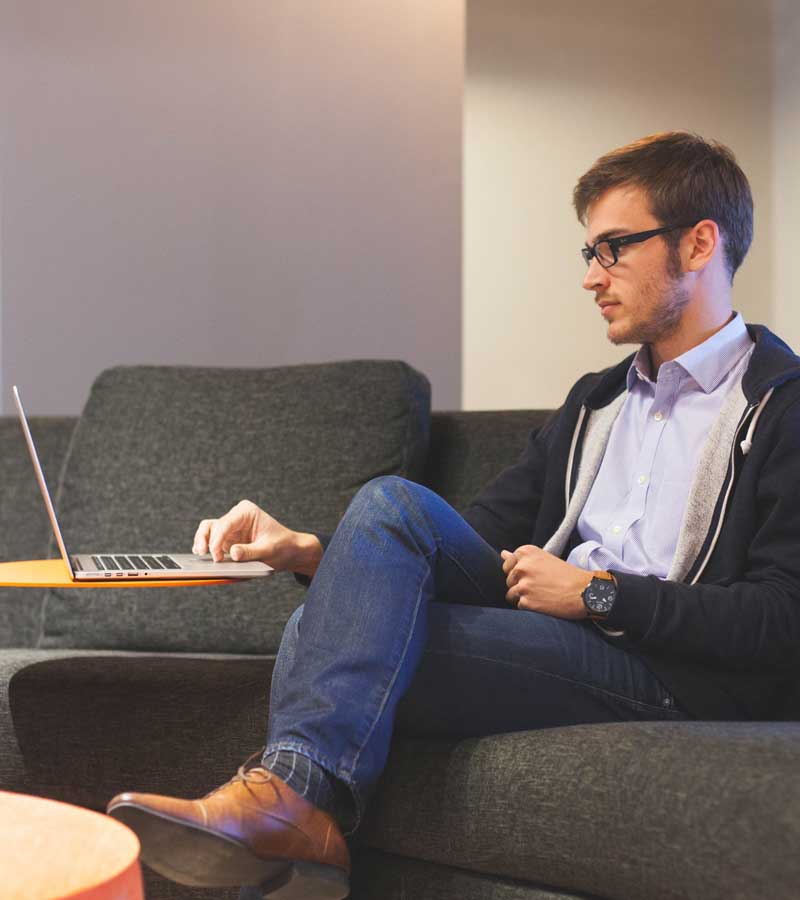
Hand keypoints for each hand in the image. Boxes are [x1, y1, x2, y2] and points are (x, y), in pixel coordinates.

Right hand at [192, 499, 322, 576]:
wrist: (289, 550)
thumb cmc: (282, 546)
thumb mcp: (269, 550)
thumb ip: (250, 552)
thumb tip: (232, 553)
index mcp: (246, 512)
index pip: (225, 524)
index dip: (217, 540)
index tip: (216, 556)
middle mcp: (235, 517)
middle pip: (212, 526)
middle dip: (206, 540)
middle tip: (203, 554)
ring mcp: (230, 529)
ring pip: (207, 532)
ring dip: (202, 543)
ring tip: (199, 556)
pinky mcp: (227, 541)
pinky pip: (211, 542)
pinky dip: (206, 549)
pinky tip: (204, 558)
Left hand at [501, 545, 589, 618]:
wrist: (585, 591)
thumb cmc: (567, 575)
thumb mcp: (544, 559)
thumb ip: (522, 558)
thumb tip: (502, 553)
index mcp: (525, 552)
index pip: (507, 564)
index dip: (520, 573)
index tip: (534, 575)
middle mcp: (521, 567)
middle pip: (508, 580)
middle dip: (520, 585)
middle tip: (540, 586)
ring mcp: (523, 585)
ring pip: (511, 594)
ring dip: (524, 597)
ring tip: (542, 595)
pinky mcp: (526, 602)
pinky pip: (519, 606)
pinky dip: (530, 607)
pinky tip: (543, 603)